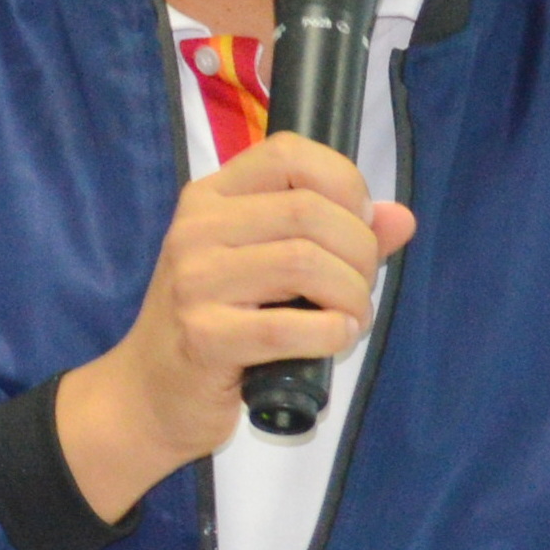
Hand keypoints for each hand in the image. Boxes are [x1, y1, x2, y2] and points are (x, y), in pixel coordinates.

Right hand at [50, 132, 415, 522]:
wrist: (148, 395)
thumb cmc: (215, 325)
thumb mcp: (267, 269)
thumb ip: (335, 237)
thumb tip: (401, 218)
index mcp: (211, 198)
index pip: (289, 154)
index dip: (345, 183)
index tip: (361, 227)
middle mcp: (197, 229)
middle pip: (310, 211)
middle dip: (360, 253)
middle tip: (359, 290)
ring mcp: (195, 282)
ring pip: (306, 262)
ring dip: (352, 296)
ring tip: (351, 319)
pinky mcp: (203, 336)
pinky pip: (289, 327)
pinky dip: (331, 334)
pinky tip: (335, 339)